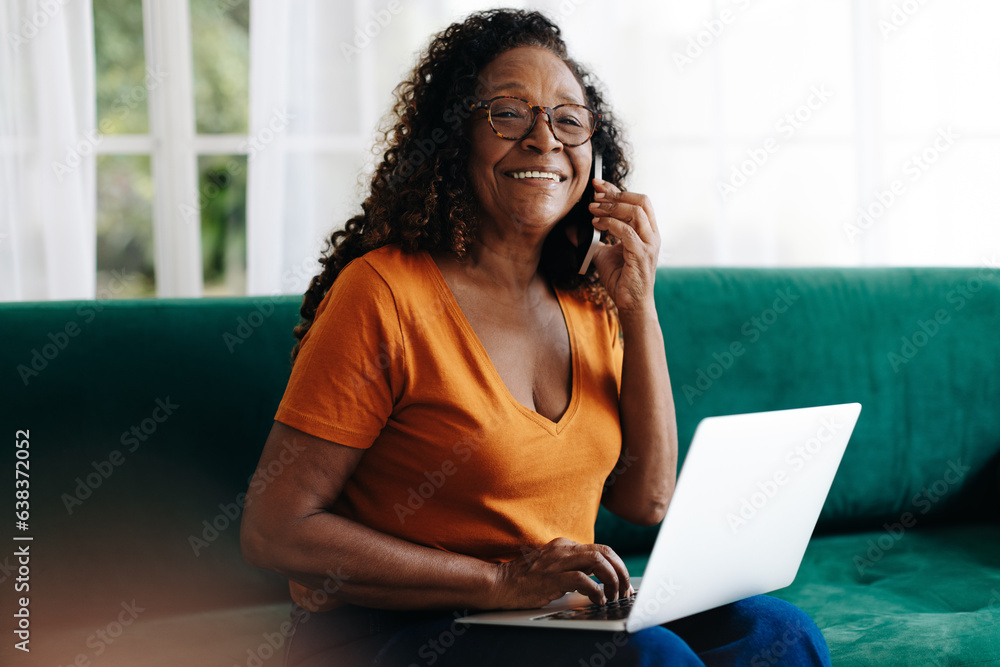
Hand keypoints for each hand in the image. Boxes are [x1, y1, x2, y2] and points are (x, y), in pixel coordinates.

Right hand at [489, 537, 632, 609]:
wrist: (499, 583)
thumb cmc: (525, 579)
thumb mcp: (553, 566)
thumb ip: (573, 566)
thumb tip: (599, 578)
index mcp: (565, 545)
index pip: (601, 548)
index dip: (617, 565)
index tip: (623, 582)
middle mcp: (563, 549)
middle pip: (604, 551)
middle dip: (620, 571)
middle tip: (624, 590)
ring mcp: (557, 562)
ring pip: (597, 561)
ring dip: (612, 580)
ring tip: (614, 596)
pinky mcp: (551, 577)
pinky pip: (582, 580)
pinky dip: (596, 590)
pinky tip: (598, 600)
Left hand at [587, 180, 660, 315]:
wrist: (631, 304)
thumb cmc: (621, 279)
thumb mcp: (603, 254)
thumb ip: (592, 240)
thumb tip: (572, 229)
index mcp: (647, 231)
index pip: (637, 201)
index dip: (617, 189)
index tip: (598, 185)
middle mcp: (652, 235)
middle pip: (640, 201)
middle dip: (615, 193)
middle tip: (593, 195)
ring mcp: (649, 245)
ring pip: (636, 212)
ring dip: (611, 207)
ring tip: (592, 210)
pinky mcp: (641, 255)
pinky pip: (627, 232)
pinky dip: (610, 224)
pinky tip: (596, 225)